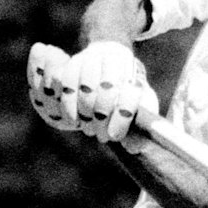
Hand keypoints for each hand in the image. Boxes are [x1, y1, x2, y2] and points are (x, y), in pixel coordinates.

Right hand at [27, 41, 157, 142]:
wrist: (110, 62)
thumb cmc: (127, 92)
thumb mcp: (140, 105)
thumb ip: (141, 126)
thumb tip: (134, 148)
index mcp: (133, 71)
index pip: (129, 94)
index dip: (121, 118)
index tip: (115, 136)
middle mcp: (114, 60)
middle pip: (106, 92)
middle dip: (102, 119)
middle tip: (101, 136)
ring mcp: (92, 59)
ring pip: (85, 89)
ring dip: (85, 115)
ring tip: (89, 129)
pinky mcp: (73, 64)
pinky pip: (66, 86)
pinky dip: (69, 107)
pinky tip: (74, 120)